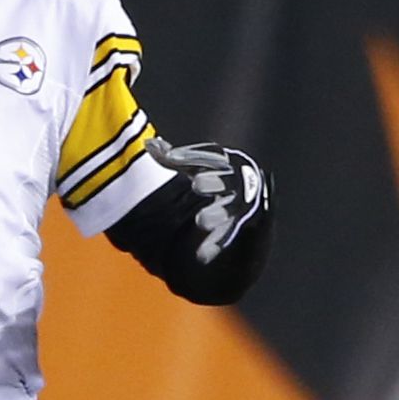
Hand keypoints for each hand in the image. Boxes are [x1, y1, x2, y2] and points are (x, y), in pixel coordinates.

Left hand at [147, 137, 268, 263]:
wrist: (250, 204)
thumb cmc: (215, 178)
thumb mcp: (196, 166)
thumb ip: (174, 158)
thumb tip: (149, 144)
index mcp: (227, 162)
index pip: (212, 155)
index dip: (192, 155)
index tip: (172, 157)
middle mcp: (239, 180)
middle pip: (228, 179)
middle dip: (214, 181)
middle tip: (197, 184)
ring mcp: (243, 204)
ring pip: (233, 208)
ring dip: (218, 213)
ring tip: (201, 221)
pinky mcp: (243, 226)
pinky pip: (230, 235)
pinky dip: (217, 244)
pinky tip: (202, 255)